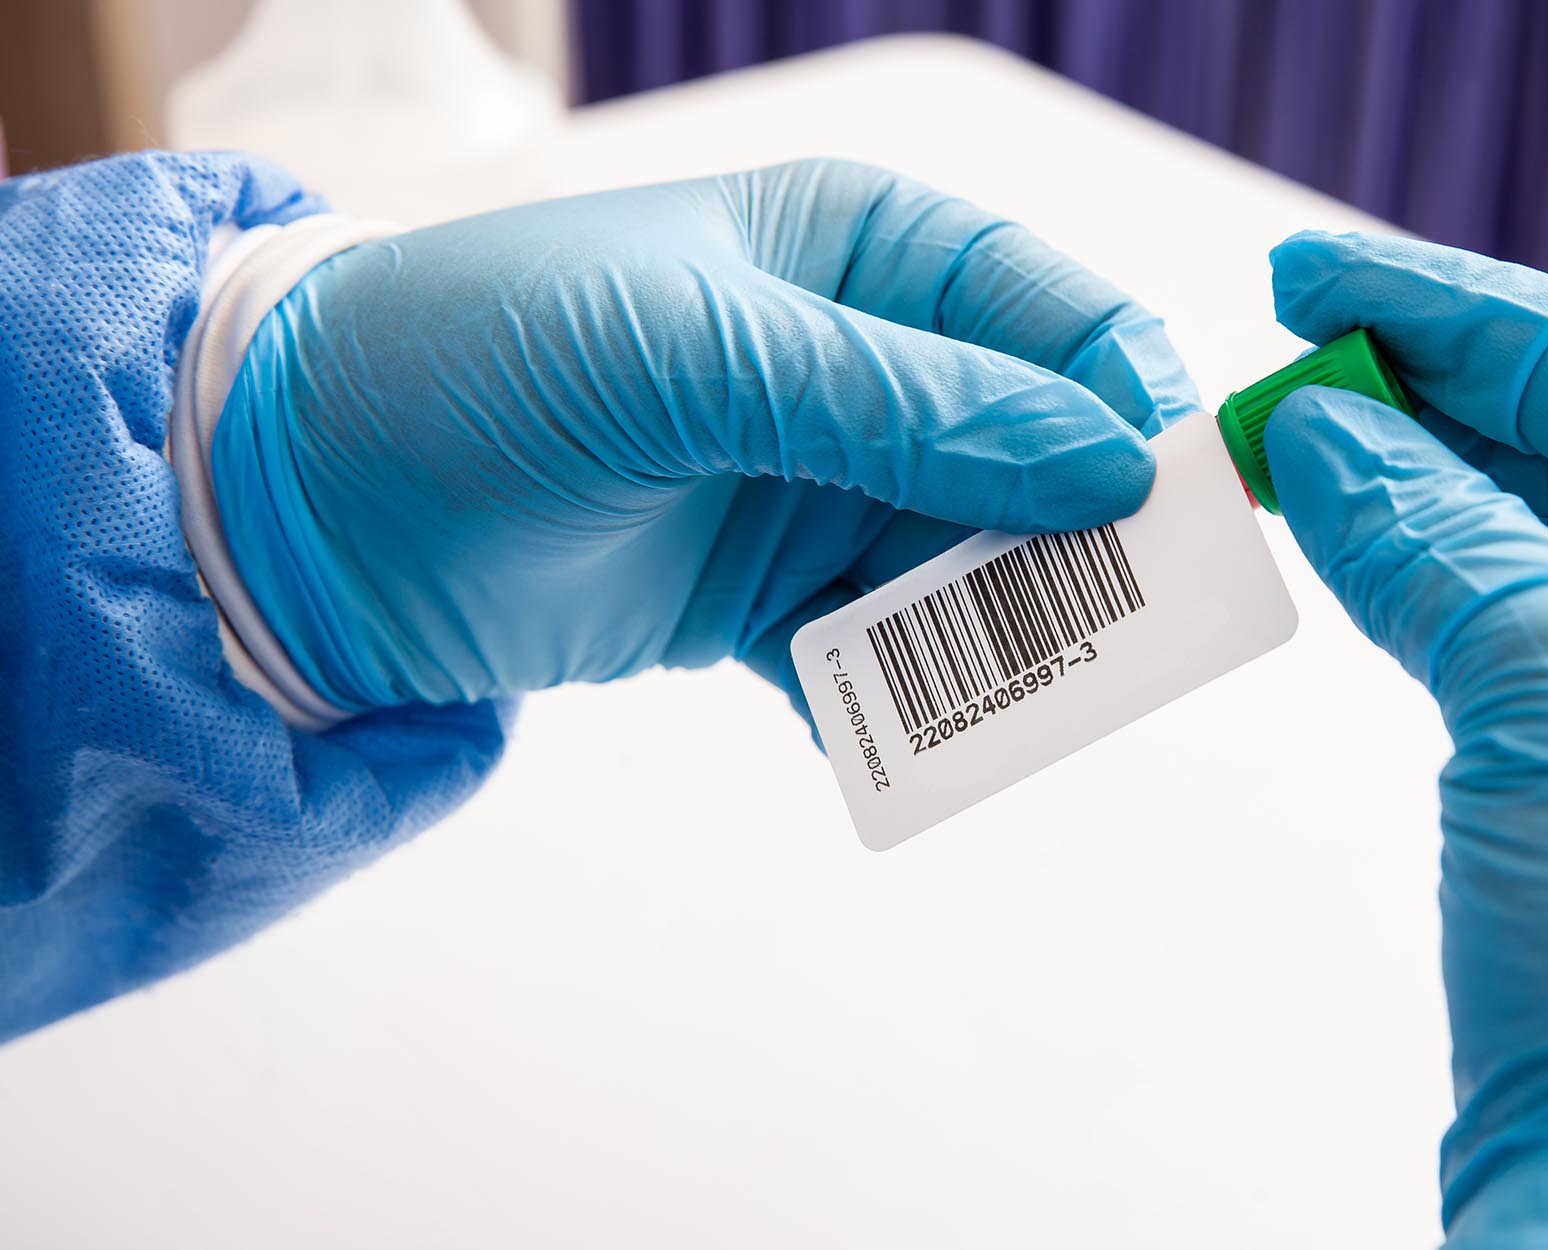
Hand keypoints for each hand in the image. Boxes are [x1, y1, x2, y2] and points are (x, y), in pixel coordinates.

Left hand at [210, 159, 1198, 716]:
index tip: (1172, 487)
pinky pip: (883, 653)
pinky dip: (902, 697)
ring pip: (973, 561)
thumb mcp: (700, 354)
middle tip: (1123, 616)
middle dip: (1084, 531)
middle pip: (1036, 447)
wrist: (312, 499)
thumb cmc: (488, 358)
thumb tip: (1106, 460)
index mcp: (861, 252)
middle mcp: (864, 366)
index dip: (1126, 390)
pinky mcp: (772, 597)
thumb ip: (904, 404)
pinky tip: (902, 733)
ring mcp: (821, 487)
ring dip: (1003, 626)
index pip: (1051, 309)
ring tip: (1015, 691)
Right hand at [1263, 232, 1547, 1248]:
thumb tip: (1330, 434)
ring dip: (1418, 487)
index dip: (1467, 312)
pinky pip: (1524, 641)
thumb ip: (1438, 532)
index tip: (1326, 278)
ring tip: (1298, 433)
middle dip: (1436, 395)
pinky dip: (1426, 584)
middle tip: (1291, 350)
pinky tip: (1350, 537)